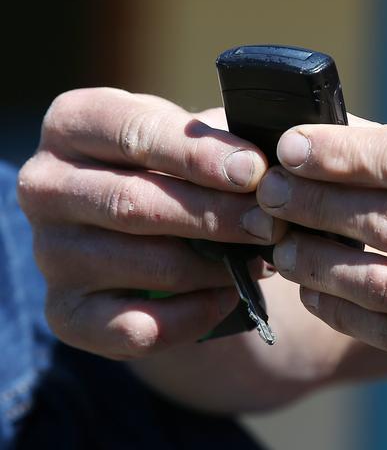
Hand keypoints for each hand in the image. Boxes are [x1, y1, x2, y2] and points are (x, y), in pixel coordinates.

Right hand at [18, 88, 285, 359]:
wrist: (155, 231)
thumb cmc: (179, 172)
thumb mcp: (194, 142)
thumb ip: (221, 144)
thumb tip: (264, 167)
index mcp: (74, 125)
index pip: (133, 133)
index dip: (198, 155)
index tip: (254, 171)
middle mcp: (46, 186)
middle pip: (133, 203)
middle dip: (214, 215)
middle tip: (270, 223)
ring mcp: (52, 254)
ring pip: (143, 265)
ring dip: (215, 266)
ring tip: (263, 258)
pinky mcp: (67, 313)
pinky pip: (133, 328)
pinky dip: (191, 316)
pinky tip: (227, 296)